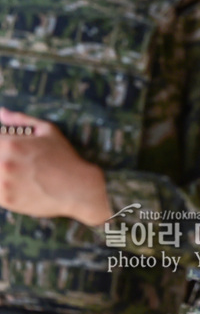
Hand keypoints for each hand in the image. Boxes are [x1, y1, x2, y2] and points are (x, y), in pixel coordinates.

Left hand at [0, 108, 110, 224]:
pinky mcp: (6, 200)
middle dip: (1, 156)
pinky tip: (18, 184)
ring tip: (20, 172)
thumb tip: (1, 112)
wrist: (78, 187)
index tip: (7, 146)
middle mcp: (4, 164)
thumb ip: (21, 120)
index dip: (1, 142)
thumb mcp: (48, 131)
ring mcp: (4, 183)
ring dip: (1, 172)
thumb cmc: (64, 157)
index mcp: (11, 144)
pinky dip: (3, 186)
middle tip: (19, 161)